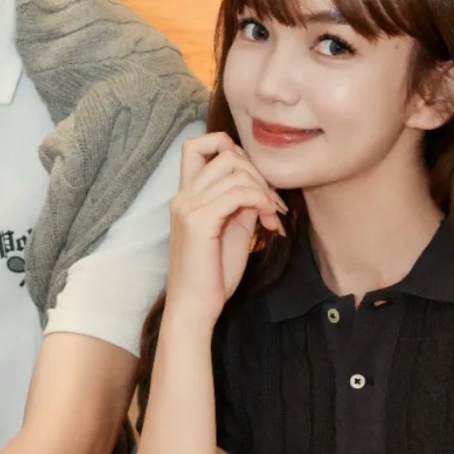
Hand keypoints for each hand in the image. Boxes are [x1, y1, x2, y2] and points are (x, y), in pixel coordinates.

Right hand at [165, 133, 285, 328]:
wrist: (194, 308)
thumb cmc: (212, 276)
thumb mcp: (232, 229)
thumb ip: (241, 203)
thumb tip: (260, 186)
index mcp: (185, 196)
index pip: (196, 145)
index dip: (229, 149)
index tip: (252, 180)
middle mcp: (182, 196)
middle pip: (225, 152)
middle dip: (257, 173)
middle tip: (271, 203)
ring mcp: (188, 206)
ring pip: (235, 170)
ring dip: (263, 189)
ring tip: (271, 215)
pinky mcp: (198, 221)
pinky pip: (239, 193)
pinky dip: (261, 201)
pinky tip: (269, 221)